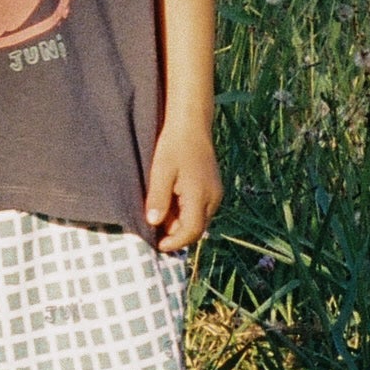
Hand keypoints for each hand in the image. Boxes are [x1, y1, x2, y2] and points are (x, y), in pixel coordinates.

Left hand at [144, 120, 222, 250]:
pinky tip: (172, 203)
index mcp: (201, 195)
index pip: (192, 231)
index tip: (158, 245)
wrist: (191, 124)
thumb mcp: (160, 171)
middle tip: (156, 233)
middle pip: (197, 228)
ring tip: (161, 214)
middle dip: (177, 234)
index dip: (175, 242)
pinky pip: (202, 209)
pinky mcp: (214, 187)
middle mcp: (213, 197)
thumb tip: (153, 223)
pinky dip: (187, 213)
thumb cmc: (174, 145)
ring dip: (182, 223)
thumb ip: (158, 198)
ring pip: (200, 219)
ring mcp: (216, 192)